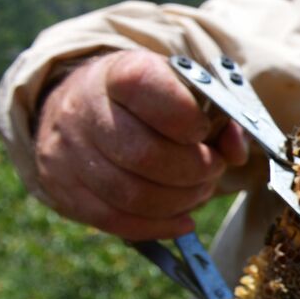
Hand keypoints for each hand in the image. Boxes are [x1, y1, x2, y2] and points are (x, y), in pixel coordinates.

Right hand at [34, 50, 248, 239]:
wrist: (82, 104)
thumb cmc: (149, 99)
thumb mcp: (184, 88)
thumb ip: (220, 113)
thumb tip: (235, 149)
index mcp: (119, 72)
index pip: (146, 89)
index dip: (186, 118)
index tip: (204, 130)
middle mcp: (85, 108)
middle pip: (144, 154)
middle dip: (194, 170)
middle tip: (213, 169)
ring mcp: (68, 152)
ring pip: (131, 195)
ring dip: (180, 201)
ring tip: (198, 190)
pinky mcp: (63, 188)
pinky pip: (114, 220)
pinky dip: (158, 226)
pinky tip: (182, 219)